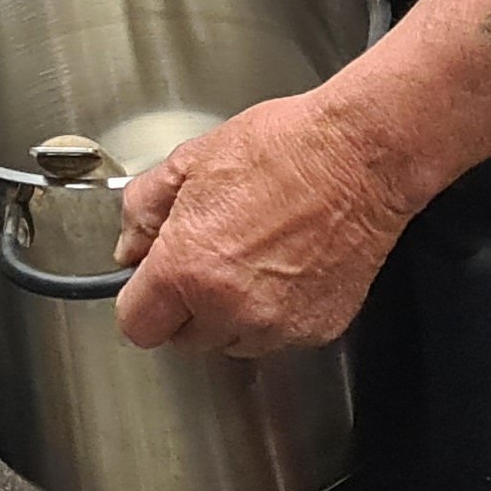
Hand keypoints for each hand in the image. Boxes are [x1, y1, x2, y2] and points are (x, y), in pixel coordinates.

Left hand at [107, 89, 417, 355]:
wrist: (360, 156)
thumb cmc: (284, 149)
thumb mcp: (189, 162)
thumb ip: (143, 212)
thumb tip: (130, 248)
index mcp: (188, 268)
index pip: (138, 325)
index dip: (141, 300)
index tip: (150, 283)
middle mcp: (232, 307)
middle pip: (184, 339)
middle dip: (185, 305)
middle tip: (204, 257)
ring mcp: (278, 324)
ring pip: (231, 342)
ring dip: (229, 314)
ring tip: (248, 257)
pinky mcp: (318, 328)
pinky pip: (276, 336)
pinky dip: (272, 313)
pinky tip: (282, 267)